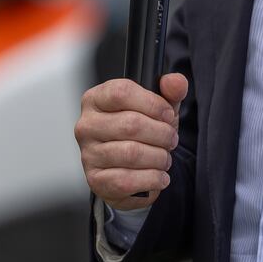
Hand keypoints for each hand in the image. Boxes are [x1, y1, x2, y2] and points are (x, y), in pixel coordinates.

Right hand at [75, 73, 187, 209]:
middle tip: (171, 140)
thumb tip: (175, 82)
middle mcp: (87, 125)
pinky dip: (152, 178)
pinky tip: (160, 176)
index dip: (153, 103)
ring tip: (165, 158)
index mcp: (97, 99)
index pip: (122, 92)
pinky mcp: (95, 180)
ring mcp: (88, 154)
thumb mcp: (158, 107)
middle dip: (161, 134)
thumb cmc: (141, 133)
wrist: (131, 169)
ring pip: (131, 153)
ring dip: (158, 157)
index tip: (168, 115)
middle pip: (130, 124)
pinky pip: (127, 180)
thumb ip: (170, 91)